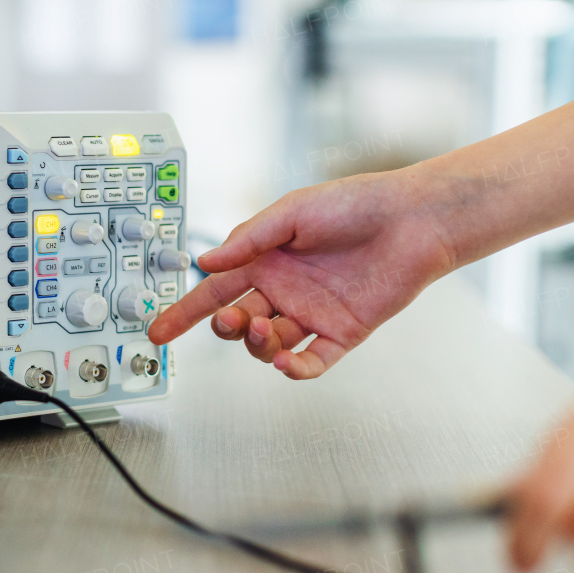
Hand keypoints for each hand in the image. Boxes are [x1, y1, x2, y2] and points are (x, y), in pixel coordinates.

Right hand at [147, 170, 458, 378]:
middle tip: (230, 322)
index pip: (214, 291)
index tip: (159, 330)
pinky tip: (285, 362)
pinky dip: (295, 369)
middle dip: (225, 328)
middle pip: (236, 322)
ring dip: (256, 344)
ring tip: (260, 330)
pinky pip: (311, 362)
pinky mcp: (342, 333)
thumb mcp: (292, 212)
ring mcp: (311, 314)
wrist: (414, 218)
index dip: (184, 312)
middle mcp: (284, 290)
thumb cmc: (356, 203)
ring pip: (267, 344)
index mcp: (264, 261)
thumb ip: (248, 239)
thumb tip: (206, 261)